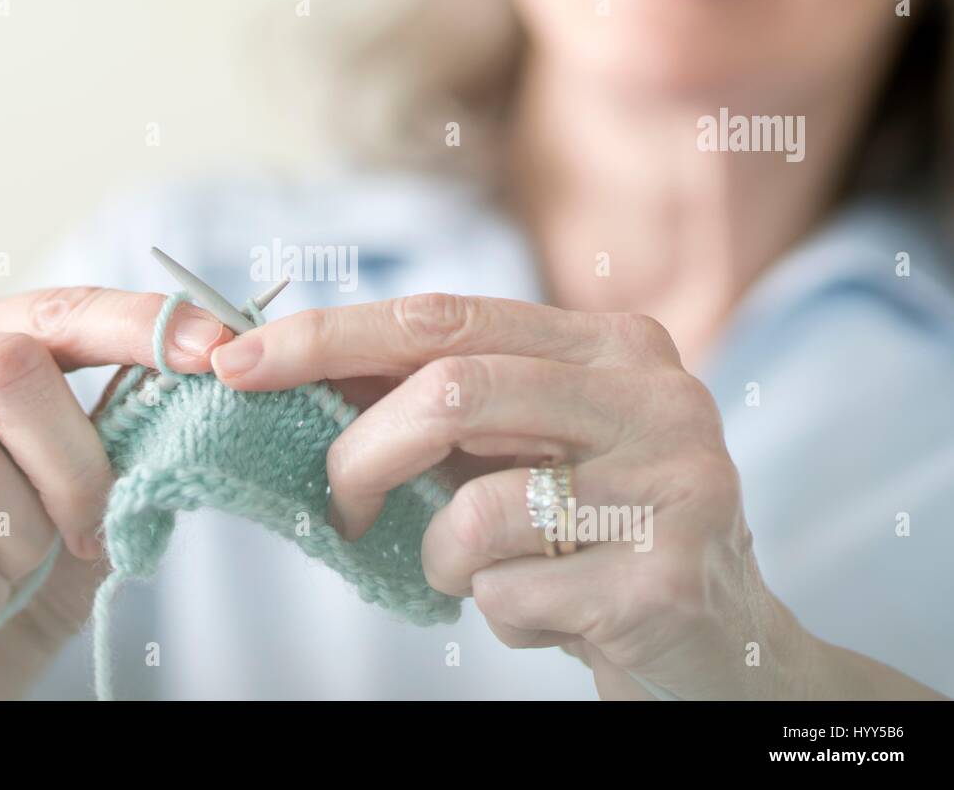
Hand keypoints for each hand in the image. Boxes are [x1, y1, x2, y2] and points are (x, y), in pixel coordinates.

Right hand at [0, 287, 228, 698]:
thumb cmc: (18, 550)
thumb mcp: (80, 478)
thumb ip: (117, 419)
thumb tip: (205, 365)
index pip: (54, 312)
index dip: (136, 326)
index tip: (212, 350)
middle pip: (2, 370)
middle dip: (74, 460)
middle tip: (94, 522)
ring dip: (25, 536)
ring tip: (21, 564)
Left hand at [211, 293, 806, 699]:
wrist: (723, 644)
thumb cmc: (594, 535)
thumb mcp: (523, 451)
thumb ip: (440, 406)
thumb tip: (291, 370)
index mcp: (610, 344)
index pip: (443, 314)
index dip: (329, 337)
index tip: (236, 364)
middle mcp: (653, 393)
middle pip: (452, 390)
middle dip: (360, 454)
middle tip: (339, 504)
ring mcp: (674, 481)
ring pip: (478, 508)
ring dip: (444, 558)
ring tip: (480, 575)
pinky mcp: (669, 576)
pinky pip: (515, 592)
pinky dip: (499, 613)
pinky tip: (553, 614)